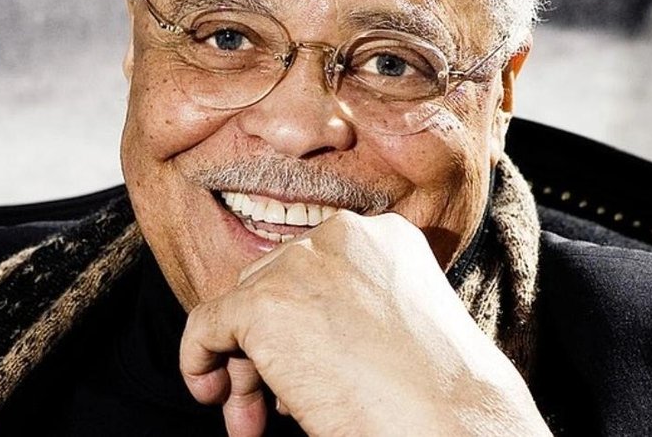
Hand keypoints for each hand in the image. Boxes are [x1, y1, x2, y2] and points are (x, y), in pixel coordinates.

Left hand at [178, 211, 548, 435]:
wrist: (454, 424)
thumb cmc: (439, 396)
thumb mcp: (396, 327)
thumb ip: (344, 310)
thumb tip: (286, 336)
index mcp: (383, 235)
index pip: (313, 270)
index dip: (301, 326)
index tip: (304, 375)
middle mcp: (341, 234)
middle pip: (273, 285)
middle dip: (266, 349)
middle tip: (268, 409)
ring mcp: (300, 264)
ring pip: (242, 308)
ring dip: (242, 367)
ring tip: (251, 420)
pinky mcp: (264, 303)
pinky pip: (207, 326)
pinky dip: (198, 360)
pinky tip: (210, 393)